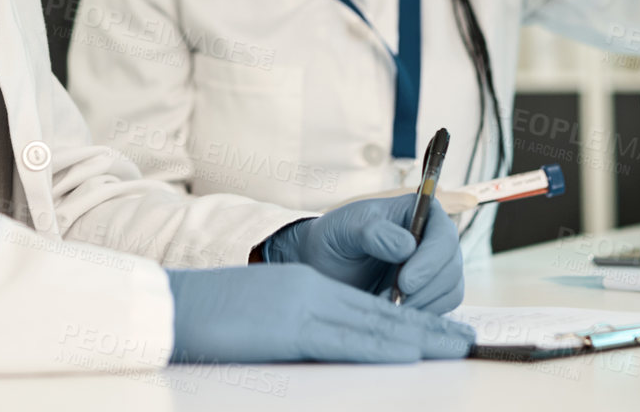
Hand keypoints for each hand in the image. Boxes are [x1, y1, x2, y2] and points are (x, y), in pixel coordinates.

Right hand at [167, 265, 474, 362]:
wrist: (175, 305)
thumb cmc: (212, 315)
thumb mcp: (263, 312)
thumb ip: (297, 322)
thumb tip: (324, 343)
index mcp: (305, 288)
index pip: (368, 307)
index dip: (409, 319)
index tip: (439, 332)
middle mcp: (313, 293)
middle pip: (382, 314)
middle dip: (428, 329)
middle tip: (464, 339)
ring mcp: (304, 308)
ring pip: (375, 324)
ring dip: (420, 338)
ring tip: (454, 345)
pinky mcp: (293, 327)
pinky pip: (347, 339)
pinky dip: (384, 345)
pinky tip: (409, 350)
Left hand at [258, 193, 464, 311]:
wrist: (325, 267)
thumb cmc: (336, 238)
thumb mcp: (346, 229)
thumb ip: (373, 232)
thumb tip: (408, 246)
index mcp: (419, 212)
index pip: (444, 234)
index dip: (431, 259)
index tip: (405, 282)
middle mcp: (433, 239)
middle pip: (451, 266)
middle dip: (425, 289)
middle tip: (391, 302)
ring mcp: (436, 268)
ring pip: (450, 291)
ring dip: (421, 305)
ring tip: (385, 307)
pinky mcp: (431, 294)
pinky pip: (440, 309)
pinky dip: (420, 316)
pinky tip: (393, 315)